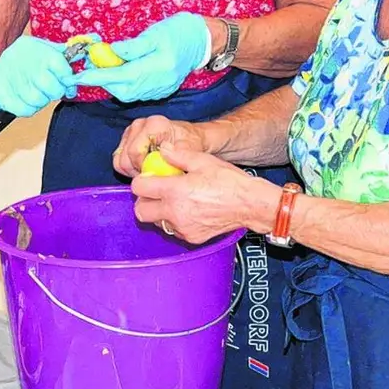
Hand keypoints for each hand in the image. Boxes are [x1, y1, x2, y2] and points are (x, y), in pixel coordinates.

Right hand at [0, 35, 83, 117]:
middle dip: (54, 92)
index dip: (67, 80)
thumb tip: (94, 43)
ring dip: (39, 101)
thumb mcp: (47, 47)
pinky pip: (23, 110)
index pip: (64, 71)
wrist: (0, 61)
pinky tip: (23, 98)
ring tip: (34, 91)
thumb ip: (68, 52)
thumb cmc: (29, 55)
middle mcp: (30, 66)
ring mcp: (14, 80)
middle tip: (49, 89)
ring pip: (38, 101)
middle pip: (53, 90)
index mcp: (43, 53)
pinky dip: (26, 108)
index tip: (66, 83)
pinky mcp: (1, 93)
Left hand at [73, 12, 209, 102]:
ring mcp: (160, 89)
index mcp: (158, 67)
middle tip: (91, 66)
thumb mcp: (154, 33)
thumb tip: (111, 52)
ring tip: (104, 67)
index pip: (121, 75)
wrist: (201, 41)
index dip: (98, 77)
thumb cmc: (178, 32)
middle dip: (103, 80)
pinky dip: (124, 85)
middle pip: (122, 89)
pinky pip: (136, 93)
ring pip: (128, 93)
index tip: (79, 76)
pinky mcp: (161, 91)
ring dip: (112, 83)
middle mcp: (159, 82)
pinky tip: (120, 73)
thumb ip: (132, 46)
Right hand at [113, 115, 208, 177]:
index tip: (156, 175)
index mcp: (154, 124)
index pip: (135, 152)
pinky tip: (144, 169)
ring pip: (119, 160)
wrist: (191, 137)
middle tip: (153, 176)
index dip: (142, 169)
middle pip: (125, 158)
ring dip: (132, 170)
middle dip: (137, 171)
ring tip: (150, 172)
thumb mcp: (193, 146)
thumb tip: (174, 153)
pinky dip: (129, 168)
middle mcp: (140, 125)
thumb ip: (184, 149)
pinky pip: (119, 160)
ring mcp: (131, 132)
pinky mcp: (127, 139)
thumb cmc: (192, 141)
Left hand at [129, 144, 271, 243]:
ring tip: (174, 200)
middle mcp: (174, 212)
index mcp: (175, 191)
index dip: (141, 180)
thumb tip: (163, 150)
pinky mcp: (191, 238)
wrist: (250, 205)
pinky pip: (173, 230)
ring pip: (156, 222)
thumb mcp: (203, 161)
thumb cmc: (229, 182)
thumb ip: (178, 155)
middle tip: (155, 191)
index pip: (139, 188)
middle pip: (140, 211)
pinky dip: (174, 221)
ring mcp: (182, 228)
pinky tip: (187, 210)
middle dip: (144, 200)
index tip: (149, 177)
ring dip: (158, 211)